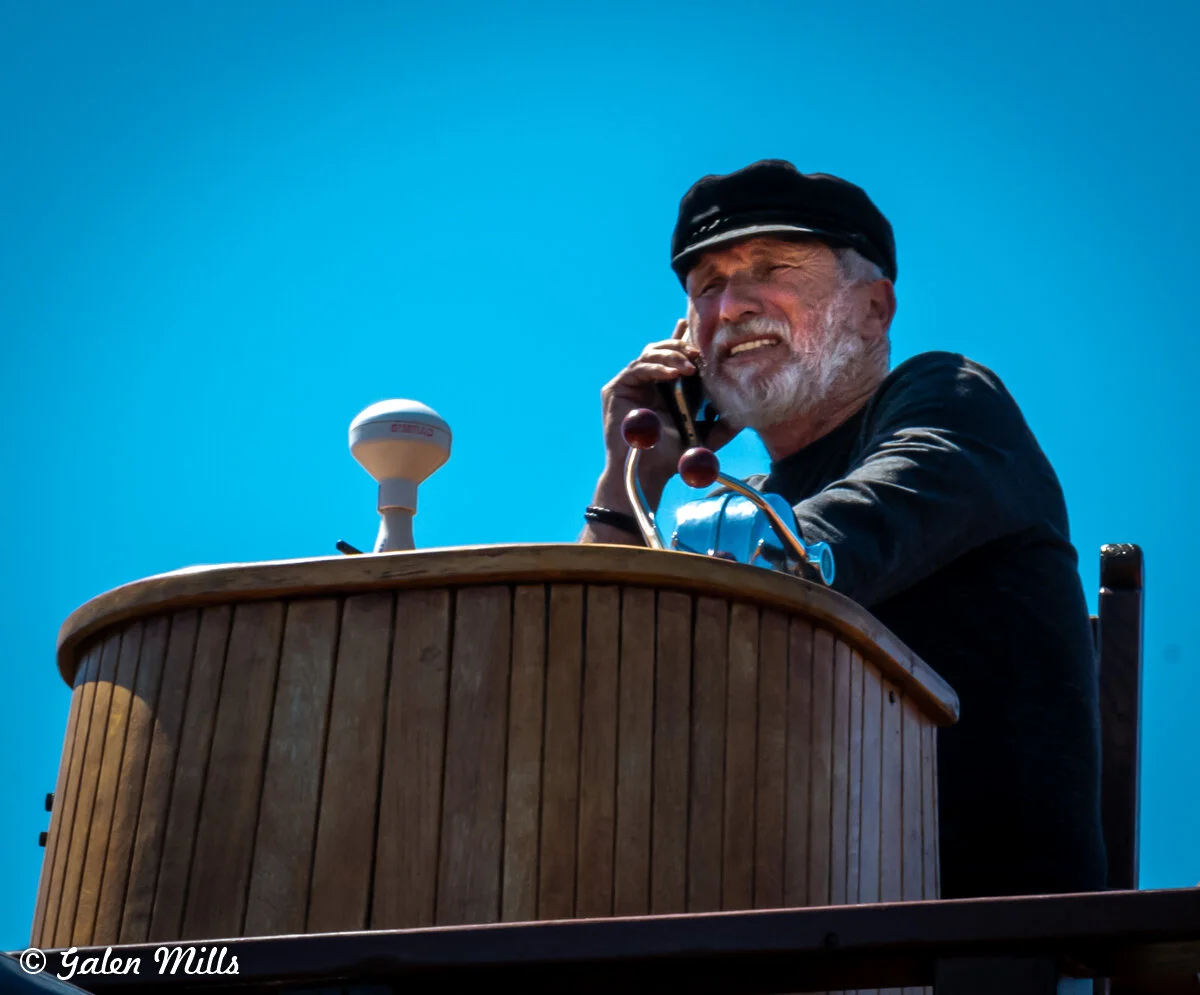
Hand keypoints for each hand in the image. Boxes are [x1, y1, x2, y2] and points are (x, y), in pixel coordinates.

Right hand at [595, 319, 739, 511]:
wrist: (648, 473)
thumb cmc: (672, 458)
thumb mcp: (704, 436)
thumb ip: (722, 424)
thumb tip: (746, 413)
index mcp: (663, 389)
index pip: (673, 358)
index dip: (682, 340)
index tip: (694, 326)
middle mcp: (645, 384)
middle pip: (662, 350)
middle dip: (682, 347)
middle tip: (699, 352)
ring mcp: (629, 385)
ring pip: (650, 354)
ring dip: (673, 356)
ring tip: (690, 366)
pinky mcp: (616, 389)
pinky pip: (637, 368)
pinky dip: (657, 368)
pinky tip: (675, 373)